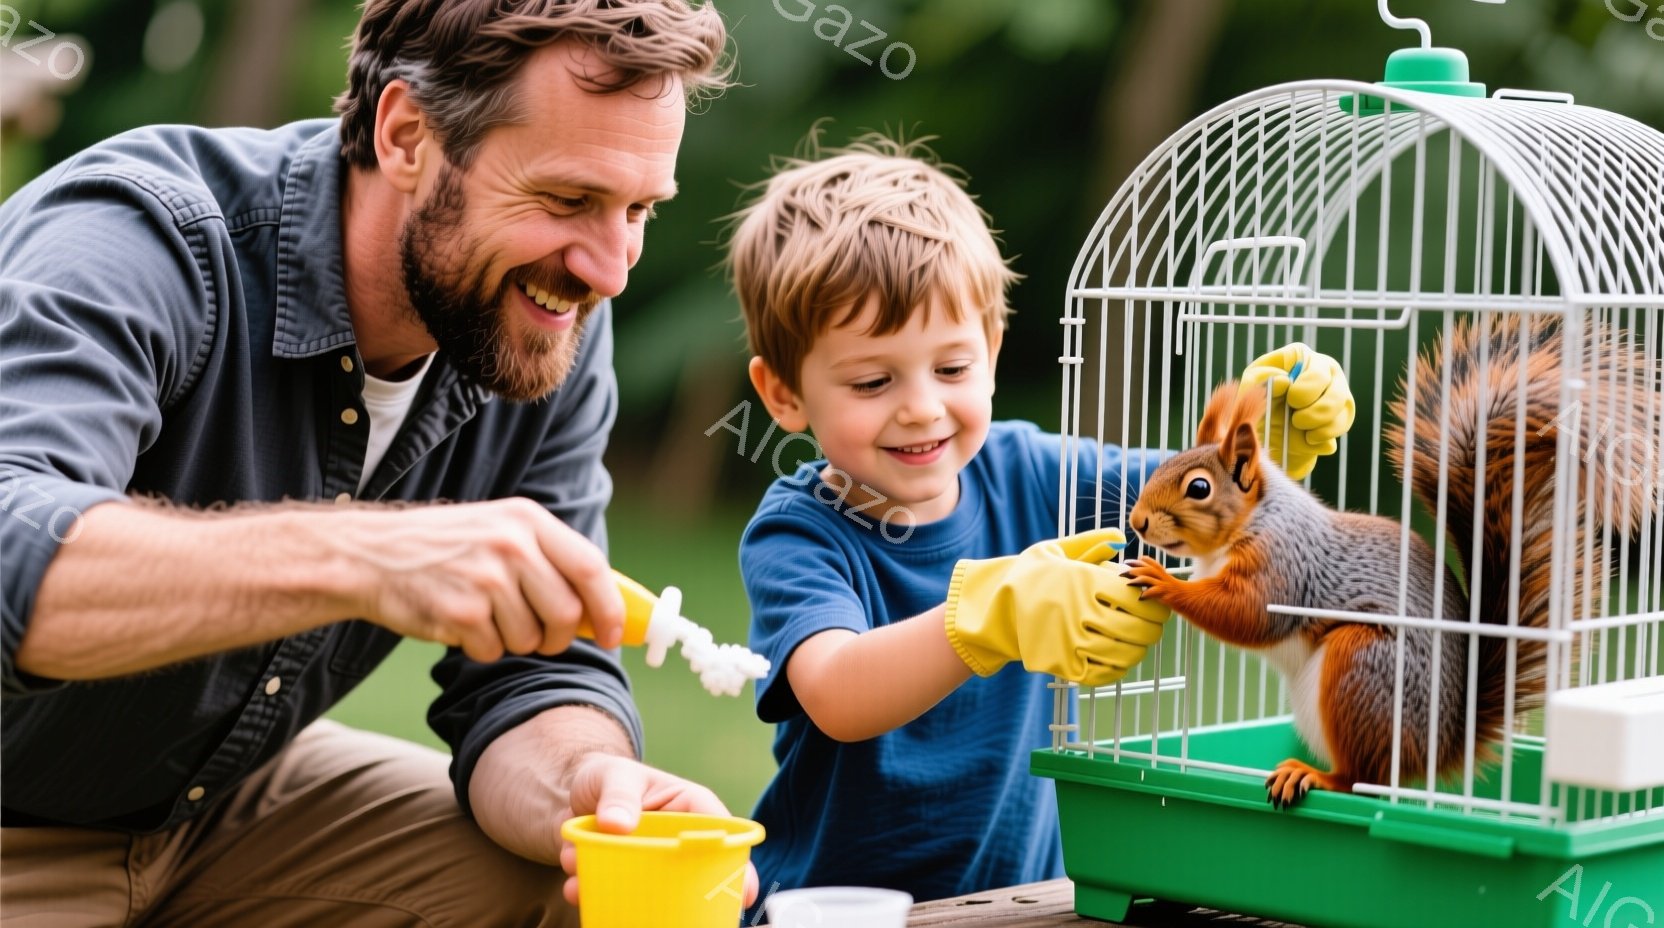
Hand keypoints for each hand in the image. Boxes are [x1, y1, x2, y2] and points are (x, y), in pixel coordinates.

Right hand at [321, 497, 625, 659]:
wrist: (371, 556)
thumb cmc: (446, 548)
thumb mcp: (501, 530)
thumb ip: (550, 559)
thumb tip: (604, 607)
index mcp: (527, 520)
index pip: (591, 567)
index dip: (610, 607)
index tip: (614, 633)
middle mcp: (511, 545)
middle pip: (567, 613)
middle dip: (559, 636)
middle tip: (540, 635)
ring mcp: (485, 580)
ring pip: (531, 638)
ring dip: (514, 641)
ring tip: (486, 616)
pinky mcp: (460, 613)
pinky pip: (494, 651)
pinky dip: (481, 648)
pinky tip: (460, 622)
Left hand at [556, 753, 759, 907]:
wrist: (566, 792)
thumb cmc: (604, 776)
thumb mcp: (613, 775)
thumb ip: (617, 794)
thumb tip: (616, 824)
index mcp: (690, 808)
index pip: (721, 835)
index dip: (737, 865)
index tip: (741, 893)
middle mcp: (676, 840)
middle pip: (696, 875)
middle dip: (678, 894)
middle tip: (657, 905)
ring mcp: (651, 862)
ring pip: (654, 891)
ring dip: (620, 890)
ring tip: (582, 874)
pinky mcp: (625, 877)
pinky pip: (619, 896)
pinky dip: (596, 895)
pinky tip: (574, 885)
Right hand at [944, 528, 1172, 687]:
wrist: (992, 608)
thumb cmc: (1028, 577)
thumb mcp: (1054, 550)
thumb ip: (1090, 542)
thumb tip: (1120, 537)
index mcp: (1082, 580)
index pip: (1136, 595)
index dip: (1153, 602)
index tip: (1155, 603)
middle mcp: (1079, 610)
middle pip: (1136, 627)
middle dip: (1152, 629)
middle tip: (1153, 627)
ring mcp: (1070, 640)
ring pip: (1124, 652)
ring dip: (1138, 650)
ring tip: (1138, 643)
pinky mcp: (1062, 664)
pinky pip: (1104, 672)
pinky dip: (1118, 668)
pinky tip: (1119, 659)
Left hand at [1120, 555, 1181, 603]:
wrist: (1192, 601)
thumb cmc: (1180, 595)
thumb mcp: (1169, 586)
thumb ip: (1159, 583)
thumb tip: (1145, 585)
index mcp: (1165, 575)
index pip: (1153, 564)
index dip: (1141, 561)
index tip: (1129, 561)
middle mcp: (1164, 578)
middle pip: (1148, 569)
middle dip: (1135, 568)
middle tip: (1123, 570)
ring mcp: (1165, 585)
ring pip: (1149, 577)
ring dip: (1137, 578)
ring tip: (1128, 582)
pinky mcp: (1166, 594)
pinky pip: (1155, 591)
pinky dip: (1146, 593)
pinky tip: (1140, 597)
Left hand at [1238, 342, 1354, 478]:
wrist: (1264, 424)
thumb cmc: (1258, 394)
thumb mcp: (1252, 383)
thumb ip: (1261, 378)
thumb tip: (1284, 381)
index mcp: (1304, 358)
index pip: (1318, 372)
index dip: (1306, 389)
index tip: (1292, 400)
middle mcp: (1327, 373)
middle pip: (1337, 394)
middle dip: (1316, 412)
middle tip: (1297, 421)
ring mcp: (1337, 395)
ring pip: (1342, 414)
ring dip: (1321, 427)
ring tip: (1302, 431)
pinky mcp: (1340, 417)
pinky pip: (1339, 429)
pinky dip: (1324, 437)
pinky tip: (1309, 438)